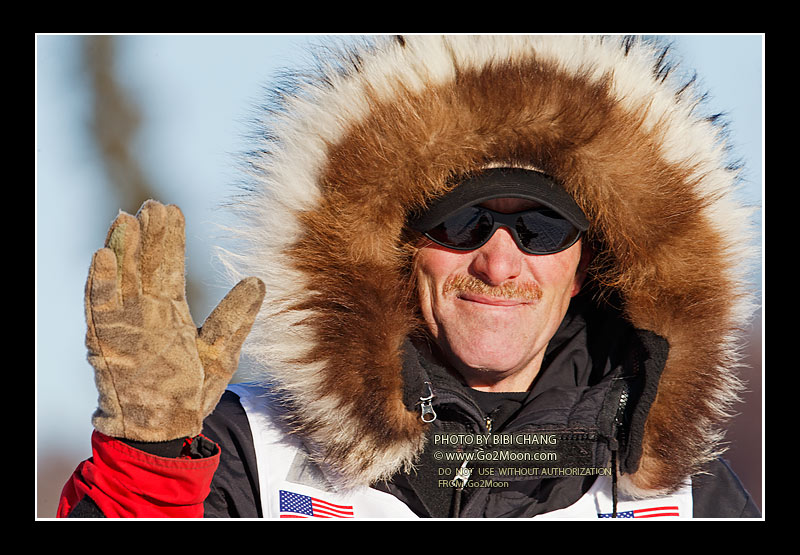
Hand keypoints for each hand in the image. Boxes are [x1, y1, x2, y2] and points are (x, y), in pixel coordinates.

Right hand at [84, 200, 264, 441]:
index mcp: (171, 312)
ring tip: (126, 219)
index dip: (170, 238)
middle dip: (148, 236)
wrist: (163, 432)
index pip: (168, 267)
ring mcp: (125, 327)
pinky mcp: (107, 344)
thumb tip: (259, 281)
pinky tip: (102, 257)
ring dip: (121, 250)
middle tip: (152, 204)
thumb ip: (236, 318)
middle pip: (144, 267)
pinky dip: (100, 285)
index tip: (172, 209)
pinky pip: (100, 310)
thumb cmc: (190, 392)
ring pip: (120, 280)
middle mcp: (146, 314)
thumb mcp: (221, 352)